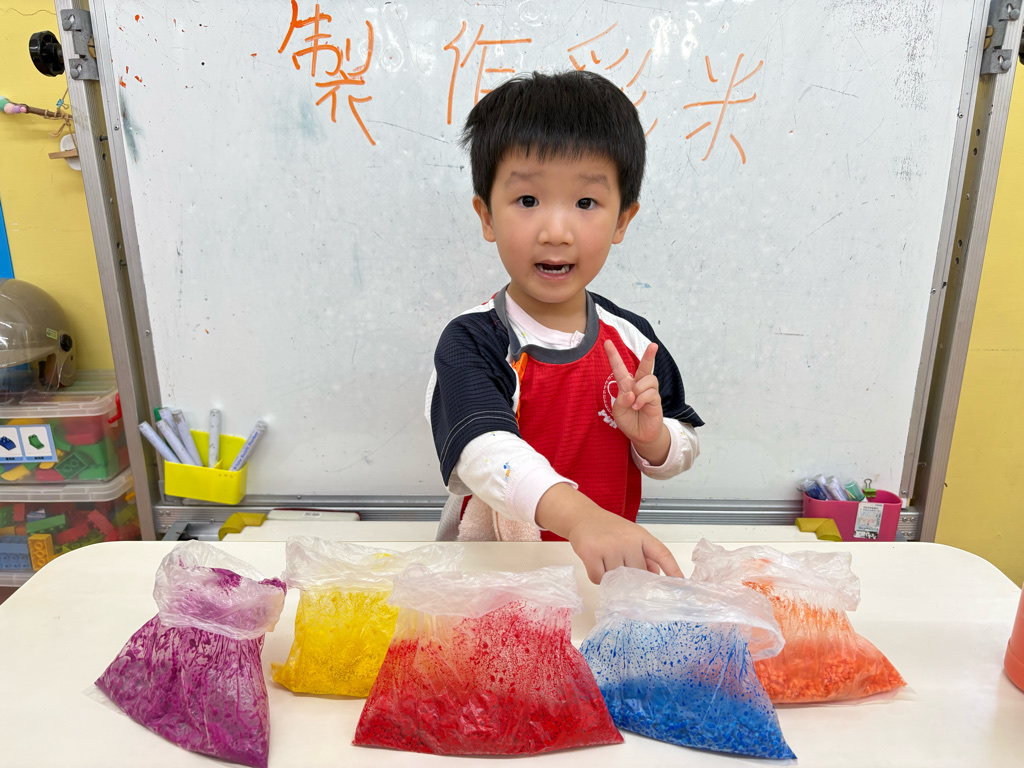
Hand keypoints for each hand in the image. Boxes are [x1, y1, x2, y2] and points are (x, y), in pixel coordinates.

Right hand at [535, 483, 682, 583]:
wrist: (582, 516)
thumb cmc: (609, 529)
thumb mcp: (631, 537)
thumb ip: (645, 555)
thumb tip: (656, 576)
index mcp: (641, 536)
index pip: (661, 553)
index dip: (672, 569)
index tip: (680, 584)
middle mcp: (627, 540)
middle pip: (637, 573)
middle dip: (631, 578)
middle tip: (621, 570)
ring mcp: (608, 546)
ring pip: (617, 579)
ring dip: (611, 578)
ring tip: (605, 562)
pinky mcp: (590, 553)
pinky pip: (599, 579)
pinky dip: (597, 577)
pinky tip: (595, 564)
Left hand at [604, 340, 663, 445]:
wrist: (640, 435)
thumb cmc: (628, 420)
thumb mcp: (617, 411)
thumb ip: (621, 400)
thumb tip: (632, 392)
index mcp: (625, 385)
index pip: (619, 368)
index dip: (613, 355)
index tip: (607, 342)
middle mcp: (638, 385)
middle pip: (645, 367)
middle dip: (649, 355)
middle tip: (654, 345)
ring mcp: (648, 392)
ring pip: (648, 379)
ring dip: (639, 389)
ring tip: (634, 401)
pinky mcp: (656, 400)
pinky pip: (650, 393)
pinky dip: (642, 400)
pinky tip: (638, 407)